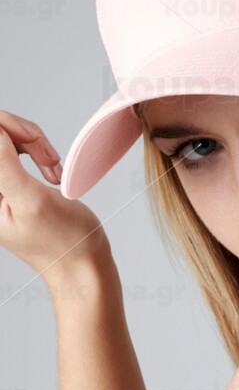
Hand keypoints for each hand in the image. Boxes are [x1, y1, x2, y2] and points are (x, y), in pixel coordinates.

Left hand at [0, 110, 110, 287]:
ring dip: (34, 145)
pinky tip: (50, 170)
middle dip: (25, 136)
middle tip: (50, 159)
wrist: (81, 260)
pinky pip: (15, 149)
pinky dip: (37, 152)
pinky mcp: (9, 183)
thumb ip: (5, 165)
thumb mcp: (32, 200)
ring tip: (53, 167)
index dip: (9, 129)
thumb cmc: (62, 239)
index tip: (35, 143)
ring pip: (6, 138)